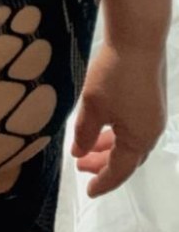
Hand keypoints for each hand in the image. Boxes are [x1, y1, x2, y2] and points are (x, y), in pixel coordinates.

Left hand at [71, 41, 166, 195]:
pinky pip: (133, 127)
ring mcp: (154, 114)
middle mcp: (151, 131)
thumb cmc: (114, 76)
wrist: (138, 39)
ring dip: (108, 146)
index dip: (102, 182)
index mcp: (139, 139)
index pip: (119, 171)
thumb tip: (78, 152)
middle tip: (80, 165)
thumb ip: (84, 133)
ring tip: (86, 144)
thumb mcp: (93, 106)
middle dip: (103, 164)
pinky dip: (116, 131)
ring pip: (130, 141)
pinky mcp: (151, 99)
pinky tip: (101, 122)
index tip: (88, 191)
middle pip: (127, 158)